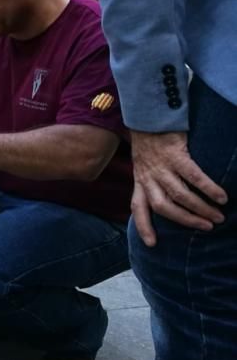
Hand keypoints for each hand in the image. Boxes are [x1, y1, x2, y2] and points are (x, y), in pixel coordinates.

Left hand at [130, 131, 227, 246]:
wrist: (149, 116)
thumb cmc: (151, 142)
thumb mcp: (144, 164)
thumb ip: (153, 181)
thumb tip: (171, 199)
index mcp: (140, 181)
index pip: (138, 208)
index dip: (144, 226)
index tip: (151, 244)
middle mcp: (148, 177)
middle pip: (164, 207)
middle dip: (186, 220)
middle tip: (207, 227)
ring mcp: (161, 167)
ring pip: (180, 195)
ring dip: (201, 208)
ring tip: (218, 215)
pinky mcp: (175, 155)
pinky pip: (194, 176)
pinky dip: (209, 188)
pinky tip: (222, 196)